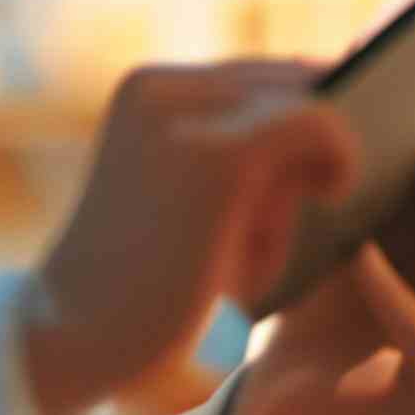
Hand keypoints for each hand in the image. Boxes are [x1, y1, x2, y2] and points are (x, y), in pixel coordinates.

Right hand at [15, 61, 359, 414]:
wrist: (69, 341)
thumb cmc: (139, 289)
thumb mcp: (184, 201)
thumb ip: (242, 153)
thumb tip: (345, 121)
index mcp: (146, 89)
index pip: (258, 74)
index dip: (312, 105)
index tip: (342, 145)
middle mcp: (160, 86)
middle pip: (291, 82)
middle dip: (315, 144)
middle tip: (321, 199)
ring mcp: (186, 114)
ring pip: (309, 106)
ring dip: (309, 173)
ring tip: (257, 248)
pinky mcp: (219, 156)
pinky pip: (320, 126)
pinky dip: (342, 159)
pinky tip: (336, 194)